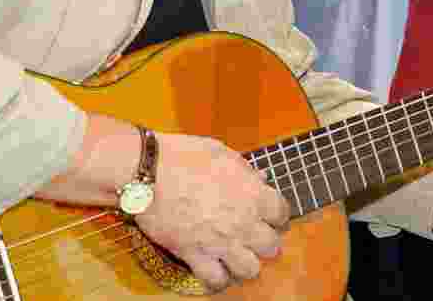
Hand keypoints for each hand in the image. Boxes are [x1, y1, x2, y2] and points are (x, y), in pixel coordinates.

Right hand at [136, 133, 289, 291]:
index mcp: (253, 193)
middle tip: (258, 237)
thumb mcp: (224, 154)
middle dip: (268, 242)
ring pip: (249, 269)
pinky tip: (216, 268)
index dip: (278, 214)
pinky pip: (215, 280)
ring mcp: (219, 242)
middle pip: (272, 246)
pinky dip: (218, 278)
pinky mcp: (194, 255)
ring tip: (239, 255)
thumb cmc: (186, 156)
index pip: (282, 213)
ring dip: (247, 263)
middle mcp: (242, 222)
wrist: (150, 173)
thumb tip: (260, 180)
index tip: (272, 215)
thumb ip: (246, 171)